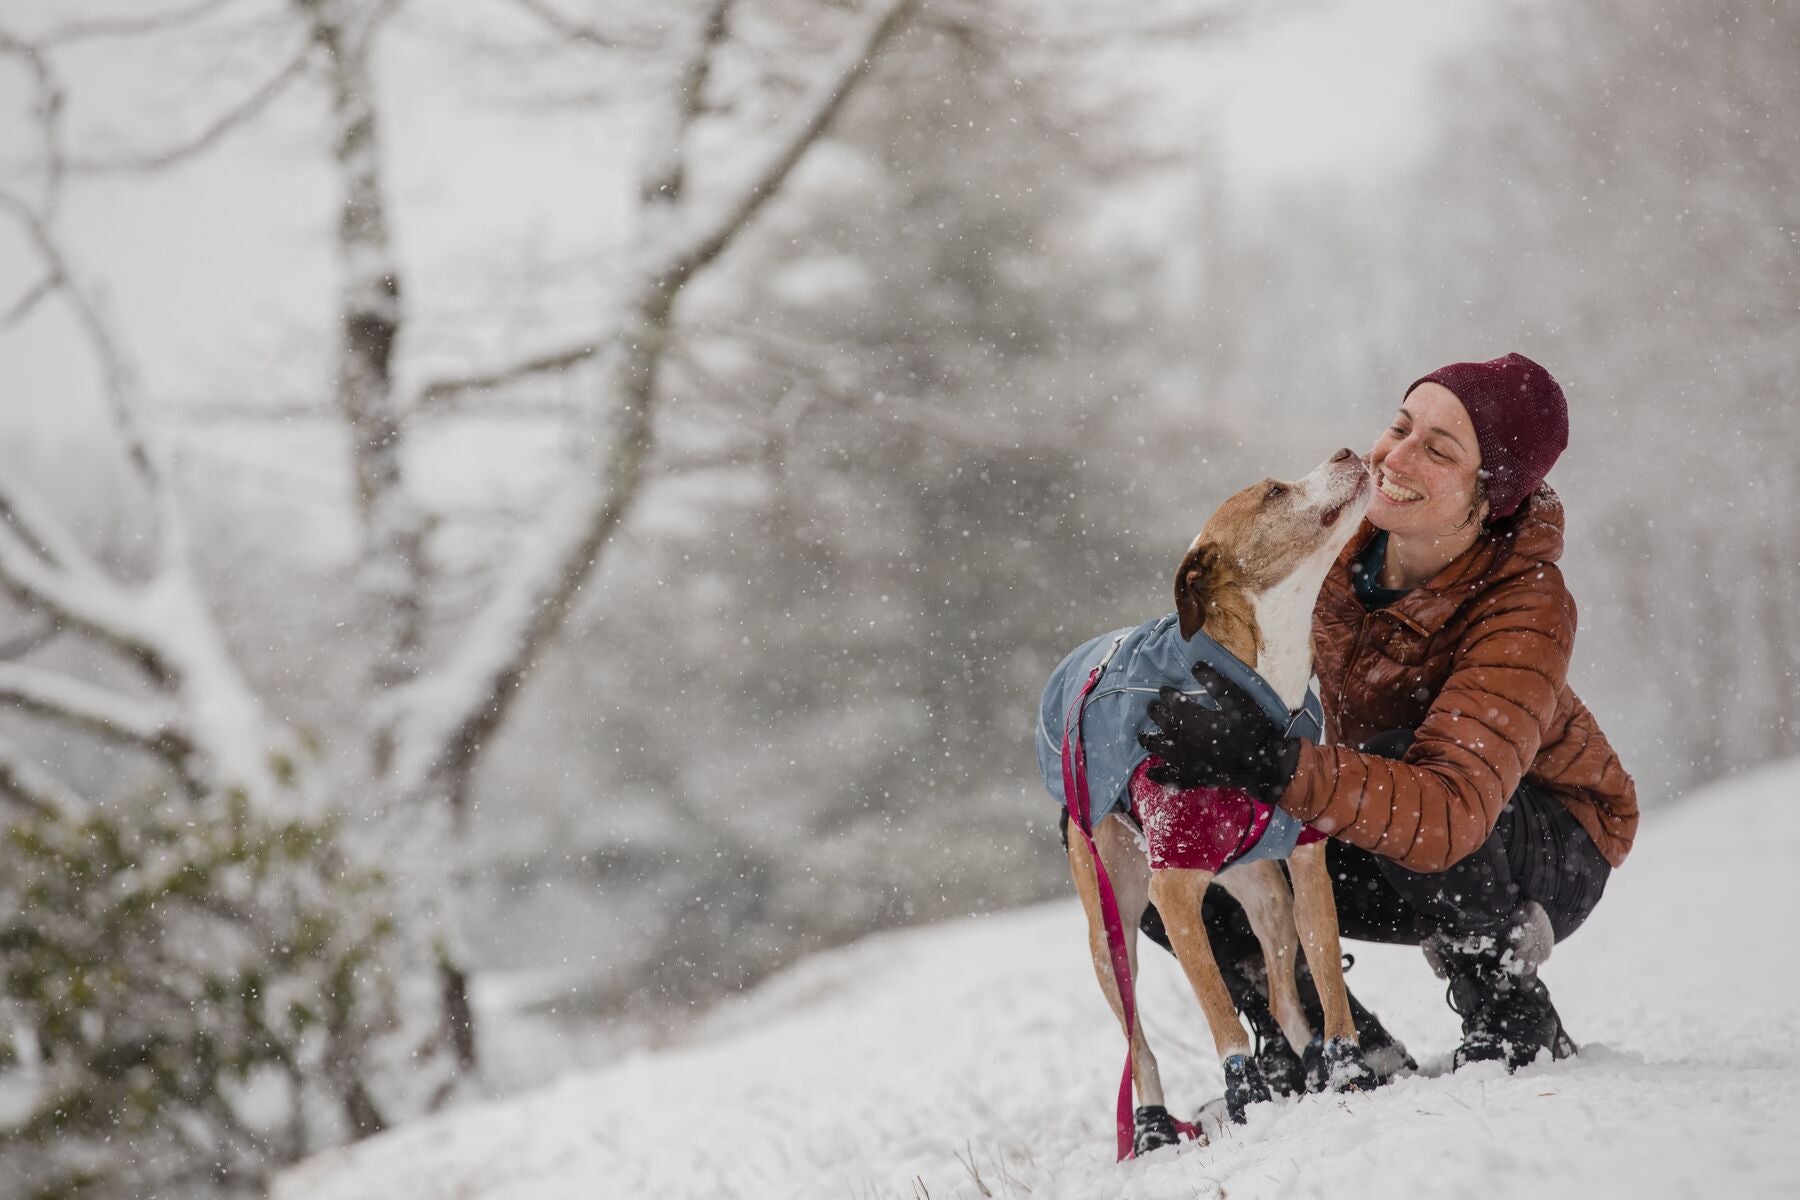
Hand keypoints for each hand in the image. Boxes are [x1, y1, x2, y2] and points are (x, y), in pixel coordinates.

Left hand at [1136, 664, 1302, 802]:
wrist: (1263, 766)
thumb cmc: (1252, 730)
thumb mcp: (1240, 701)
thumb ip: (1217, 683)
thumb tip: (1195, 666)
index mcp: (1190, 715)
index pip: (1170, 699)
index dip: (1167, 693)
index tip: (1167, 690)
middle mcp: (1180, 735)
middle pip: (1159, 719)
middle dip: (1156, 711)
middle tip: (1156, 708)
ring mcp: (1182, 758)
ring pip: (1155, 745)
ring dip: (1148, 738)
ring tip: (1145, 735)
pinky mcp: (1189, 777)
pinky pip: (1166, 777)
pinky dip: (1157, 773)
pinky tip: (1152, 771)